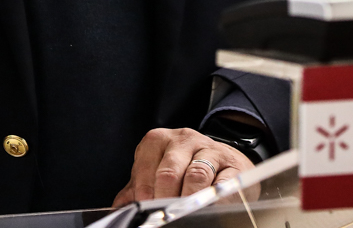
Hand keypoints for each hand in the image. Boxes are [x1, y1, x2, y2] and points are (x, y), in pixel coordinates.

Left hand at [111, 128, 256, 206]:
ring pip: (197, 174)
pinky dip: (214, 196)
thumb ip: (137, 189)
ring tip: (184, 212)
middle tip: (163, 213)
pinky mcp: (232, 164)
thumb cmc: (183, 169)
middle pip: (169, 170)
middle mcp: (184, 139)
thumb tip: (119, 209)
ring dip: (188, 198)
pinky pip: (223, 181)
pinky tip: (208, 205)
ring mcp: (210, 149)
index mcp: (159, 140)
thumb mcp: (156, 174)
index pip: (146, 164)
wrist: (223, 161)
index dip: (143, 190)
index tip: (145, 207)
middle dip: (164, 196)